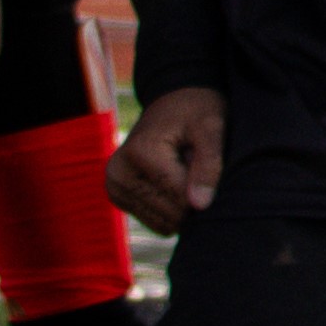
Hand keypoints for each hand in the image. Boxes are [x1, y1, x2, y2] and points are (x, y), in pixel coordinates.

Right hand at [111, 84, 227, 227]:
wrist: (171, 101)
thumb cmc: (195, 111)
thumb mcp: (211, 127)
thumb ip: (210, 164)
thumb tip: (198, 206)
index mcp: (140, 153)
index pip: (182, 200)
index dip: (206, 189)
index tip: (203, 161)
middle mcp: (119, 173)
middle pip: (172, 215)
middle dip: (192, 197)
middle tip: (193, 164)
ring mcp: (114, 187)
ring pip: (163, 223)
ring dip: (181, 203)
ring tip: (182, 171)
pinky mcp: (117, 197)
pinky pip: (155, 222)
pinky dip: (169, 207)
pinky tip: (171, 181)